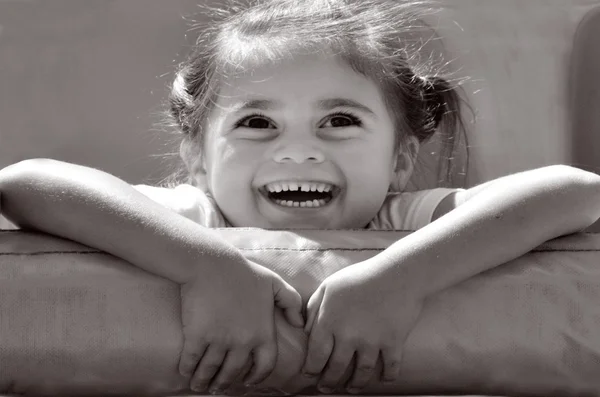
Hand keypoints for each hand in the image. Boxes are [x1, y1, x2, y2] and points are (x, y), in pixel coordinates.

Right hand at [179, 257, 303, 393]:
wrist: (211, 264)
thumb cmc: (243, 272)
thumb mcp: (274, 283)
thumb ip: (291, 302)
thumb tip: (299, 324)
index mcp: (262, 332)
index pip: (264, 365)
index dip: (257, 377)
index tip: (248, 381)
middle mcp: (242, 342)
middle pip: (234, 372)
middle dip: (225, 382)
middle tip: (219, 386)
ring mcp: (219, 341)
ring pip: (211, 370)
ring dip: (205, 381)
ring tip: (200, 384)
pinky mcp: (197, 337)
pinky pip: (192, 361)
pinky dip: (188, 369)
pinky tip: (186, 371)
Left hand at [302, 259, 424, 393]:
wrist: (397, 273)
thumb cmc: (360, 276)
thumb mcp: (329, 286)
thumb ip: (313, 307)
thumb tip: (305, 330)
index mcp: (330, 321)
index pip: (315, 354)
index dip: (311, 368)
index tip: (309, 374)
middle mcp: (348, 336)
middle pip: (335, 368)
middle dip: (329, 382)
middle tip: (326, 388)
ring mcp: (372, 342)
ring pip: (361, 373)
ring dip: (355, 384)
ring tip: (352, 389)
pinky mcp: (393, 343)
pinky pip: (390, 368)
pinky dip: (388, 377)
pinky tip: (384, 380)